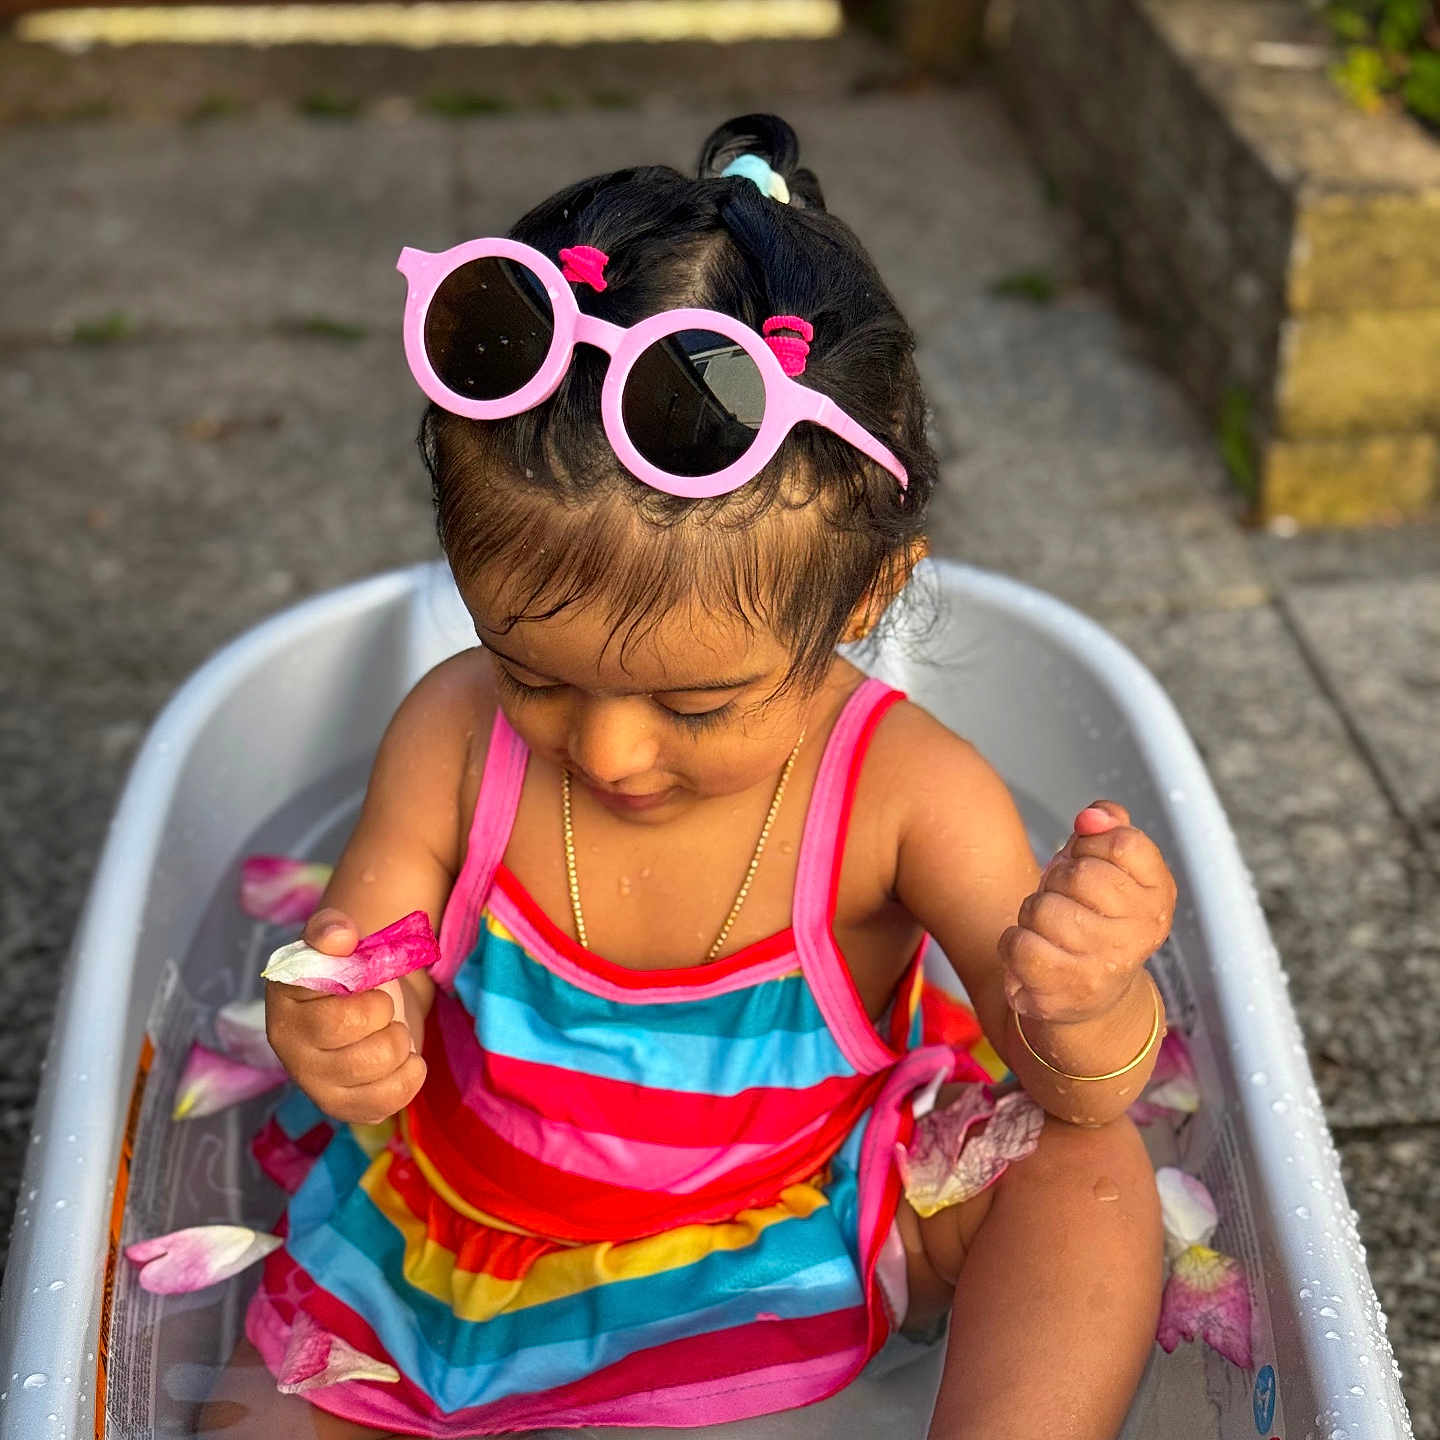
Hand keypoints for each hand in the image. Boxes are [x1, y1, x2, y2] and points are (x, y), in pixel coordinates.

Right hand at [264, 907, 427, 1124]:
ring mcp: (317, 1088)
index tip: (371, 985)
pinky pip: (387, 1105)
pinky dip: (409, 1076)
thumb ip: (331, 930)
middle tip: (384, 1009)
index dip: (372, 1002)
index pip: (338, 1022)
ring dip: (401, 1046)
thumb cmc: (346, 969)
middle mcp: (292, 1056)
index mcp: (285, 1012)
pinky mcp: (344, 1108)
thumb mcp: (336, 940)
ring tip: (392, 1032)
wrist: (365, 995)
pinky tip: (404, 1059)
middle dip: (390, 1024)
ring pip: (380, 1079)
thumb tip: (339, 937)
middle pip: (363, 1056)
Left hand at [998, 800, 1175, 1025]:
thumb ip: (1107, 828)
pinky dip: (1013, 942)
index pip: (1122, 844)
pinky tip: (1032, 949)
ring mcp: (1104, 965)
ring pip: (1043, 909)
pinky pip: (1019, 944)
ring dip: (1033, 912)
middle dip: (1058, 879)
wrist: (1091, 994)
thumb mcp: (1109, 865)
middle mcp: (1139, 934)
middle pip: (1078, 874)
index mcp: (1158, 896)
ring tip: (1049, 927)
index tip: (1088, 858)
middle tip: (1065, 898)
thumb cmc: (1095, 917)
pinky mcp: (1066, 990)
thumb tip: (1092, 816)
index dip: (1091, 843)